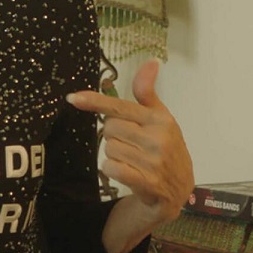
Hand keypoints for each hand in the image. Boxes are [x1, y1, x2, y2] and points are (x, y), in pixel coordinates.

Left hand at [67, 60, 193, 223]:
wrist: (179, 190)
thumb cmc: (167, 148)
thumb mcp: (161, 118)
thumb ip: (148, 93)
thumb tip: (151, 62)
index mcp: (160, 120)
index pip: (120, 106)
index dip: (95, 101)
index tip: (73, 98)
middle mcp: (158, 138)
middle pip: (110, 128)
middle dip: (114, 135)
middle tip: (130, 143)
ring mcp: (153, 162)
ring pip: (109, 149)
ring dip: (114, 154)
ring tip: (132, 159)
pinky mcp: (146, 182)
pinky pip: (110, 168)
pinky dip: (112, 169)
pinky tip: (127, 172)